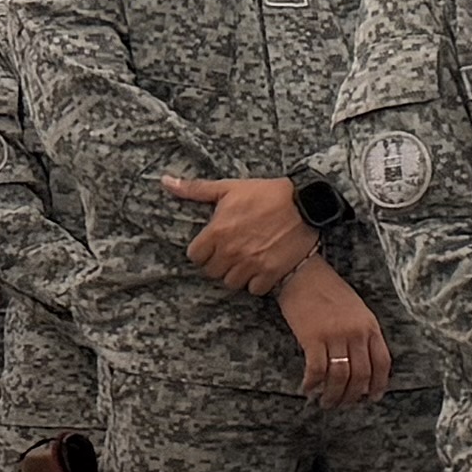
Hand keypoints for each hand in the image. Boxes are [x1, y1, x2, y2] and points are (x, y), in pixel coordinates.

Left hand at [166, 173, 317, 293]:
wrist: (305, 203)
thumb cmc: (266, 194)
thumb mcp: (229, 188)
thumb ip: (195, 189)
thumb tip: (166, 182)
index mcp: (218, 232)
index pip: (195, 257)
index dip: (203, 251)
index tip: (213, 246)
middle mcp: (231, 251)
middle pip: (212, 272)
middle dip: (219, 263)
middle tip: (231, 254)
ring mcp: (251, 264)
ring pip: (232, 282)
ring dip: (237, 274)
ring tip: (247, 262)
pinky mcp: (271, 273)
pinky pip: (255, 289)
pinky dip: (258, 282)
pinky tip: (262, 269)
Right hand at [278, 253, 392, 406]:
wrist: (302, 273)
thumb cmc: (328, 291)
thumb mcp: (356, 310)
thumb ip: (362, 333)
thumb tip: (361, 364)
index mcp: (370, 326)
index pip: (383, 363)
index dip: (379, 384)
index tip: (371, 398)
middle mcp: (356, 332)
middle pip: (362, 375)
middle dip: (353, 396)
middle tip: (343, 405)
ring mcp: (335, 335)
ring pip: (340, 377)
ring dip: (333, 395)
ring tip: (325, 402)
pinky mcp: (312, 337)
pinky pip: (317, 370)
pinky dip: (312, 384)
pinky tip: (307, 388)